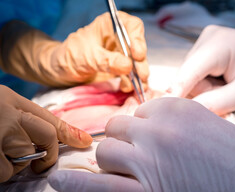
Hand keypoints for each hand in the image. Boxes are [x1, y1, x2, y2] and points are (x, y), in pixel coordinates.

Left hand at [0, 12, 148, 90]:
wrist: (60, 72)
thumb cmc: (69, 57)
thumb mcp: (86, 57)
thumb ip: (106, 60)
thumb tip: (128, 66)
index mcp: (109, 26)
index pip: (131, 26)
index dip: (138, 39)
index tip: (137, 54)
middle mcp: (118, 38)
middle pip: (138, 47)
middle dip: (140, 63)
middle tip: (140, 76)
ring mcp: (121, 54)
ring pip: (137, 63)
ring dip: (139, 76)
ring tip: (137, 87)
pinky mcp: (121, 69)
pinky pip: (132, 75)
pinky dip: (133, 83)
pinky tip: (129, 89)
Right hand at [0, 85, 91, 182]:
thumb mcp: (0, 106)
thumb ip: (23, 119)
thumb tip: (56, 137)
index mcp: (10, 100)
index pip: (48, 117)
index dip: (69, 133)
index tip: (86, 142)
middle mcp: (8, 112)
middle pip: (48, 135)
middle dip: (48, 155)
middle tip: (39, 167)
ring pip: (26, 158)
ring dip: (15, 164)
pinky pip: (6, 171)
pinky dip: (1, 172)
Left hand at [49, 97, 234, 191]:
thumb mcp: (209, 122)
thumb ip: (177, 118)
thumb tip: (149, 122)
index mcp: (174, 108)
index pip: (137, 112)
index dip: (140, 128)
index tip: (148, 139)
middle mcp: (157, 130)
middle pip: (116, 130)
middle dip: (124, 142)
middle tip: (139, 157)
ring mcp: (150, 161)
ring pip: (107, 152)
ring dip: (113, 161)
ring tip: (130, 173)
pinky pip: (102, 187)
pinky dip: (78, 184)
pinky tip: (60, 181)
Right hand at [168, 23, 234, 114]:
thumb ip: (216, 103)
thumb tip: (185, 115)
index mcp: (217, 44)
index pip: (187, 73)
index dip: (175, 96)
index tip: (163, 117)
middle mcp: (206, 39)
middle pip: (187, 77)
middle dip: (201, 95)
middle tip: (225, 101)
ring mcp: (204, 42)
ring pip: (191, 77)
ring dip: (205, 91)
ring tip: (228, 91)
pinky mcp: (205, 49)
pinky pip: (196, 74)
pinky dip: (207, 86)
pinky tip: (223, 85)